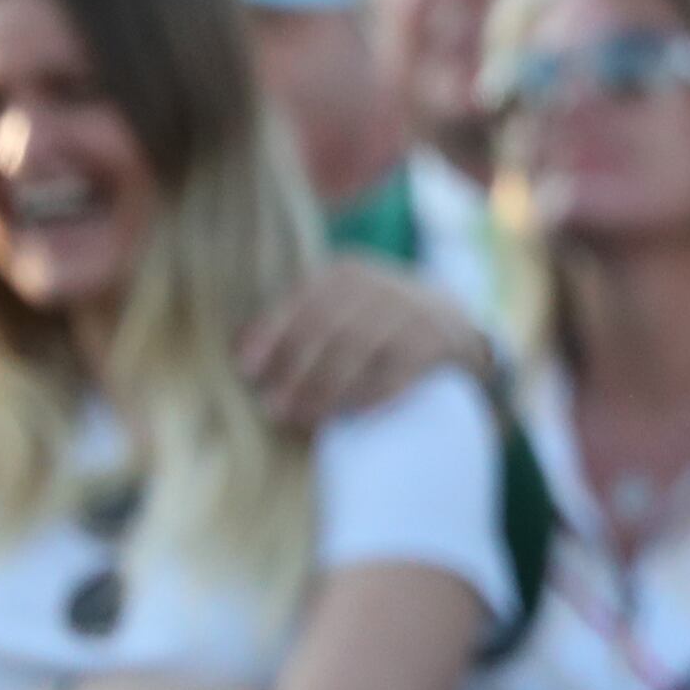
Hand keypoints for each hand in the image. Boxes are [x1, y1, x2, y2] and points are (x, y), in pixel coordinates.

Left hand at [237, 259, 486, 434]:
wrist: (453, 324)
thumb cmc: (373, 322)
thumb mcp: (339, 307)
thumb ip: (295, 322)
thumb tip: (236, 350)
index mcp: (346, 272)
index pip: (303, 301)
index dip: (271, 334)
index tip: (246, 369)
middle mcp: (379, 286)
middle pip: (329, 328)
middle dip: (296, 370)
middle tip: (272, 408)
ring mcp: (410, 313)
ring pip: (360, 351)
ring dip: (327, 389)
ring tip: (303, 418)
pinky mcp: (436, 343)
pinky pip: (398, 372)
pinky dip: (372, 395)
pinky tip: (352, 417)